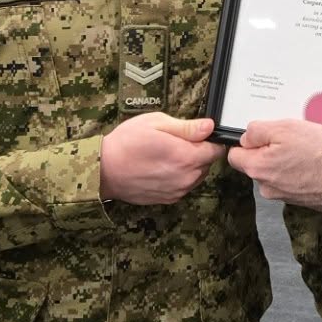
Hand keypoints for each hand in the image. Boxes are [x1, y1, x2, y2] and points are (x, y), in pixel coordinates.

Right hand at [100, 112, 225, 204]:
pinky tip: (160, 168)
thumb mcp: (156, 123)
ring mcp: (178, 191)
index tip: (196, 135)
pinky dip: (178, 177)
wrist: (104, 170)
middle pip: (207, 163)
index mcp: (186, 157)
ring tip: (165, 155)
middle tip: (174, 143)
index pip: (217, 150)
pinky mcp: (169, 199)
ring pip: (197, 176)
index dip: (209, 140)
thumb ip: (187, 127)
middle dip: (198, 152)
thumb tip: (209, 126)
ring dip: (188, 166)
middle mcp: (186, 177)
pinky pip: (184, 185)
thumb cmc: (126, 143)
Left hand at [227, 118, 321, 212]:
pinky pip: (295, 181)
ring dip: (287, 161)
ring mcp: (285, 196)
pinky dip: (302, 171)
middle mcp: (268, 187)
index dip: (246, 142)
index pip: (235, 155)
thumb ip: (257, 131)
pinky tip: (317, 162)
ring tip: (308, 150)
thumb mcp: (284, 128)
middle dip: (269, 151)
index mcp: (258, 169)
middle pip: (257, 164)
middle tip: (292, 139)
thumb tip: (246, 137)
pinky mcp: (303, 200)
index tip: (261, 135)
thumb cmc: (321, 152)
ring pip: (277, 172)